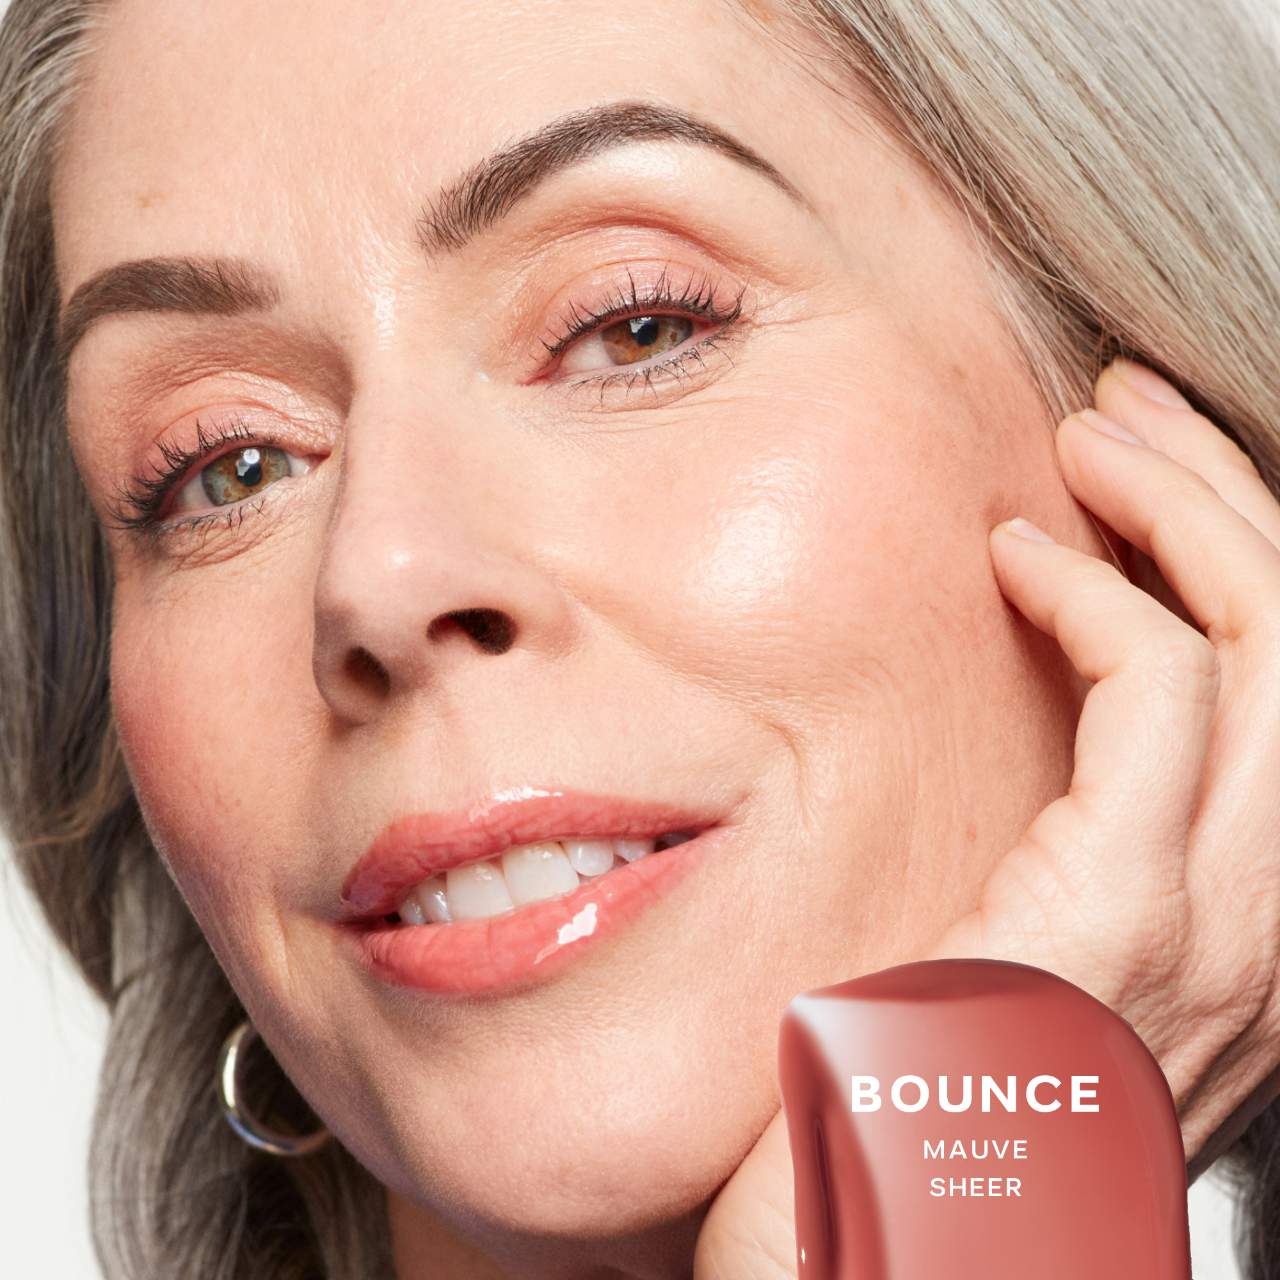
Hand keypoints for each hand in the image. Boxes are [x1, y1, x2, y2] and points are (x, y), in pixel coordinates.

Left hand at [693, 359, 1279, 1278]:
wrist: (853, 1272)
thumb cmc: (898, 1119)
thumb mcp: (999, 965)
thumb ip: (1048, 862)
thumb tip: (1028, 732)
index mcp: (1225, 936)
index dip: (1231, 562)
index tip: (1131, 478)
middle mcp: (1255, 937)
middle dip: (1230, 503)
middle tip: (1125, 415)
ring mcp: (1206, 938)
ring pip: (1277, 657)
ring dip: (1191, 516)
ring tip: (1091, 440)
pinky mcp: (1112, 929)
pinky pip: (1162, 711)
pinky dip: (1102, 606)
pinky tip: (1015, 560)